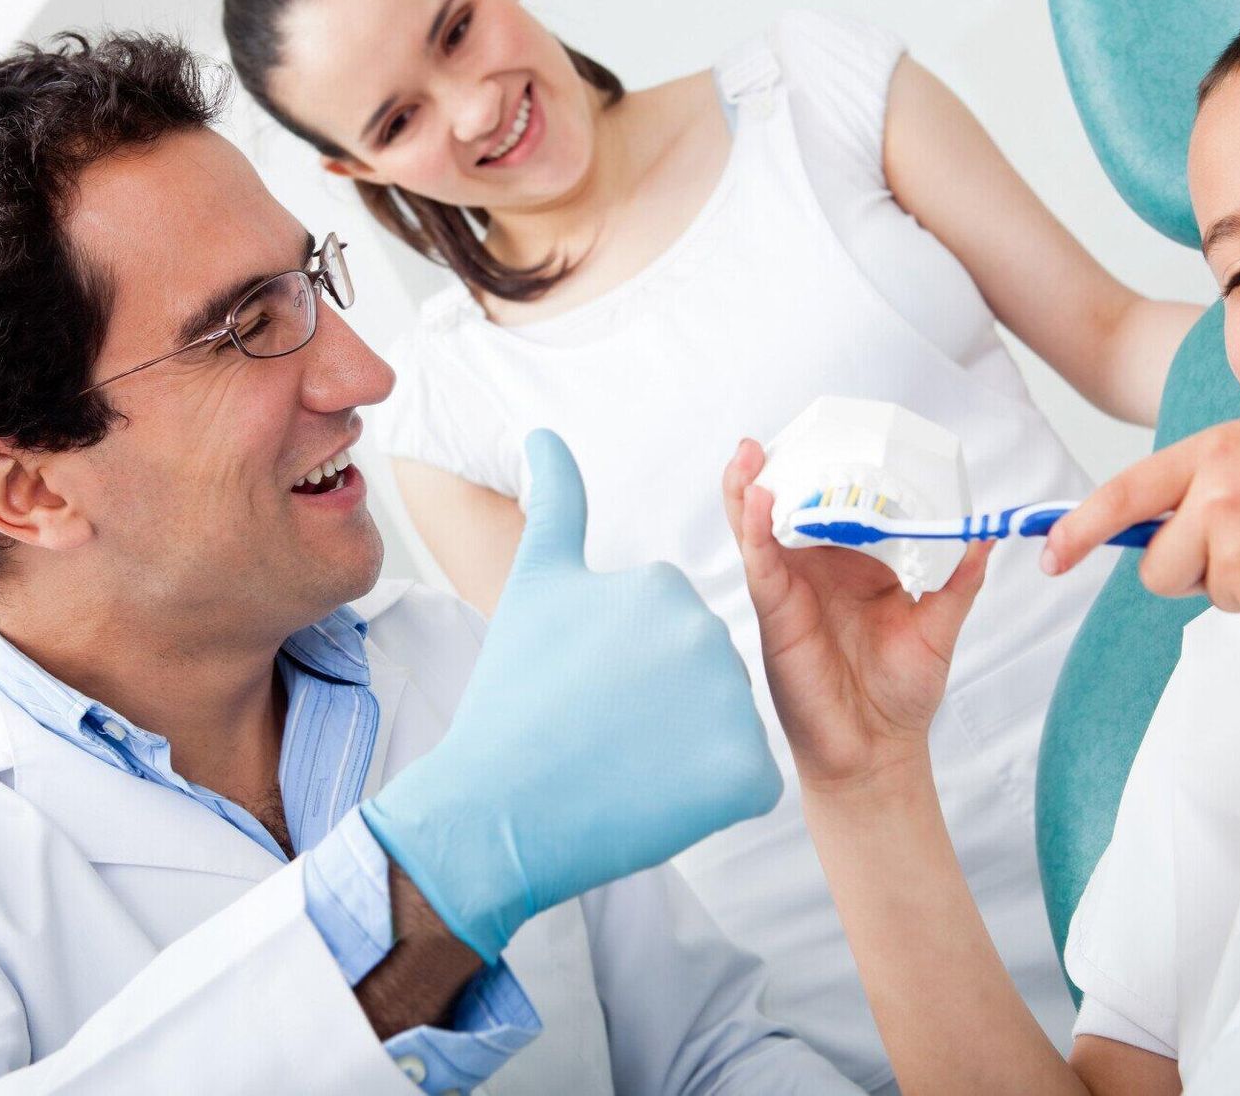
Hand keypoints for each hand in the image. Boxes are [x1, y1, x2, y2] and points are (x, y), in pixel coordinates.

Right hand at [365, 431, 780, 963]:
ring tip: (624, 766)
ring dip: (686, 757)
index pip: (675, 636)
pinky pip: (746, 786)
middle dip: (666, 713)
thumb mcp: (534, 585)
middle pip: (708, 681)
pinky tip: (657, 800)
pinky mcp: (745, 772)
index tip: (587, 691)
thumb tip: (543, 431)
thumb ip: (557, 502)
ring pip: (727, 733)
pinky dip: (709, 802)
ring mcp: (729, 702)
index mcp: (664, 586)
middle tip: (604, 732)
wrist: (493, 808)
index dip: (633, 676)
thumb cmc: (511, 697)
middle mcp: (707, 631)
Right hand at [722, 438, 992, 792]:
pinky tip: (757, 500)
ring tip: (750, 451)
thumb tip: (987, 535)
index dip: (828, 468)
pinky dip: (754, 530)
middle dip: (777, 468)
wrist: (879, 750)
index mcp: (850, 564)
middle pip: (786, 506)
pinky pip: (760, 564)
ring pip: (758, 528)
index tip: (837, 431)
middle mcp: (814, 570)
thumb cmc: (900, 691)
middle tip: (779, 432)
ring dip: (748, 487)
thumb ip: (959, 580)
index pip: (834, 504)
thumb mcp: (938, 625)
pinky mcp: (775, 614)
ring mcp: (789, 589)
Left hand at [1044, 417, 1239, 632]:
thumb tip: (1149, 534)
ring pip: (1202, 592)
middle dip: (1185, 569)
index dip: (1077, 529)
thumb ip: (1210, 483)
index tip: (1048, 557)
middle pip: (1155, 565)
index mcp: (1217, 452)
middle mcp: (1219, 498)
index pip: (1124, 493)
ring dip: (1236, 583)